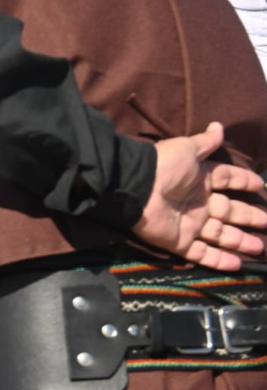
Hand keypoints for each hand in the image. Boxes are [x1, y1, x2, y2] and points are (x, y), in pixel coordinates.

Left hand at [134, 122, 266, 271]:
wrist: (136, 187)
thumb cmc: (164, 165)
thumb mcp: (188, 149)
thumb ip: (205, 142)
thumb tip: (219, 125)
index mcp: (199, 179)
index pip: (227, 179)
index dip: (243, 181)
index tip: (261, 186)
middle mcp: (197, 202)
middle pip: (229, 211)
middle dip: (249, 217)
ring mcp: (189, 223)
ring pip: (220, 235)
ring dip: (240, 241)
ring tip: (259, 247)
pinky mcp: (179, 241)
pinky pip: (202, 254)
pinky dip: (219, 261)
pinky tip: (238, 264)